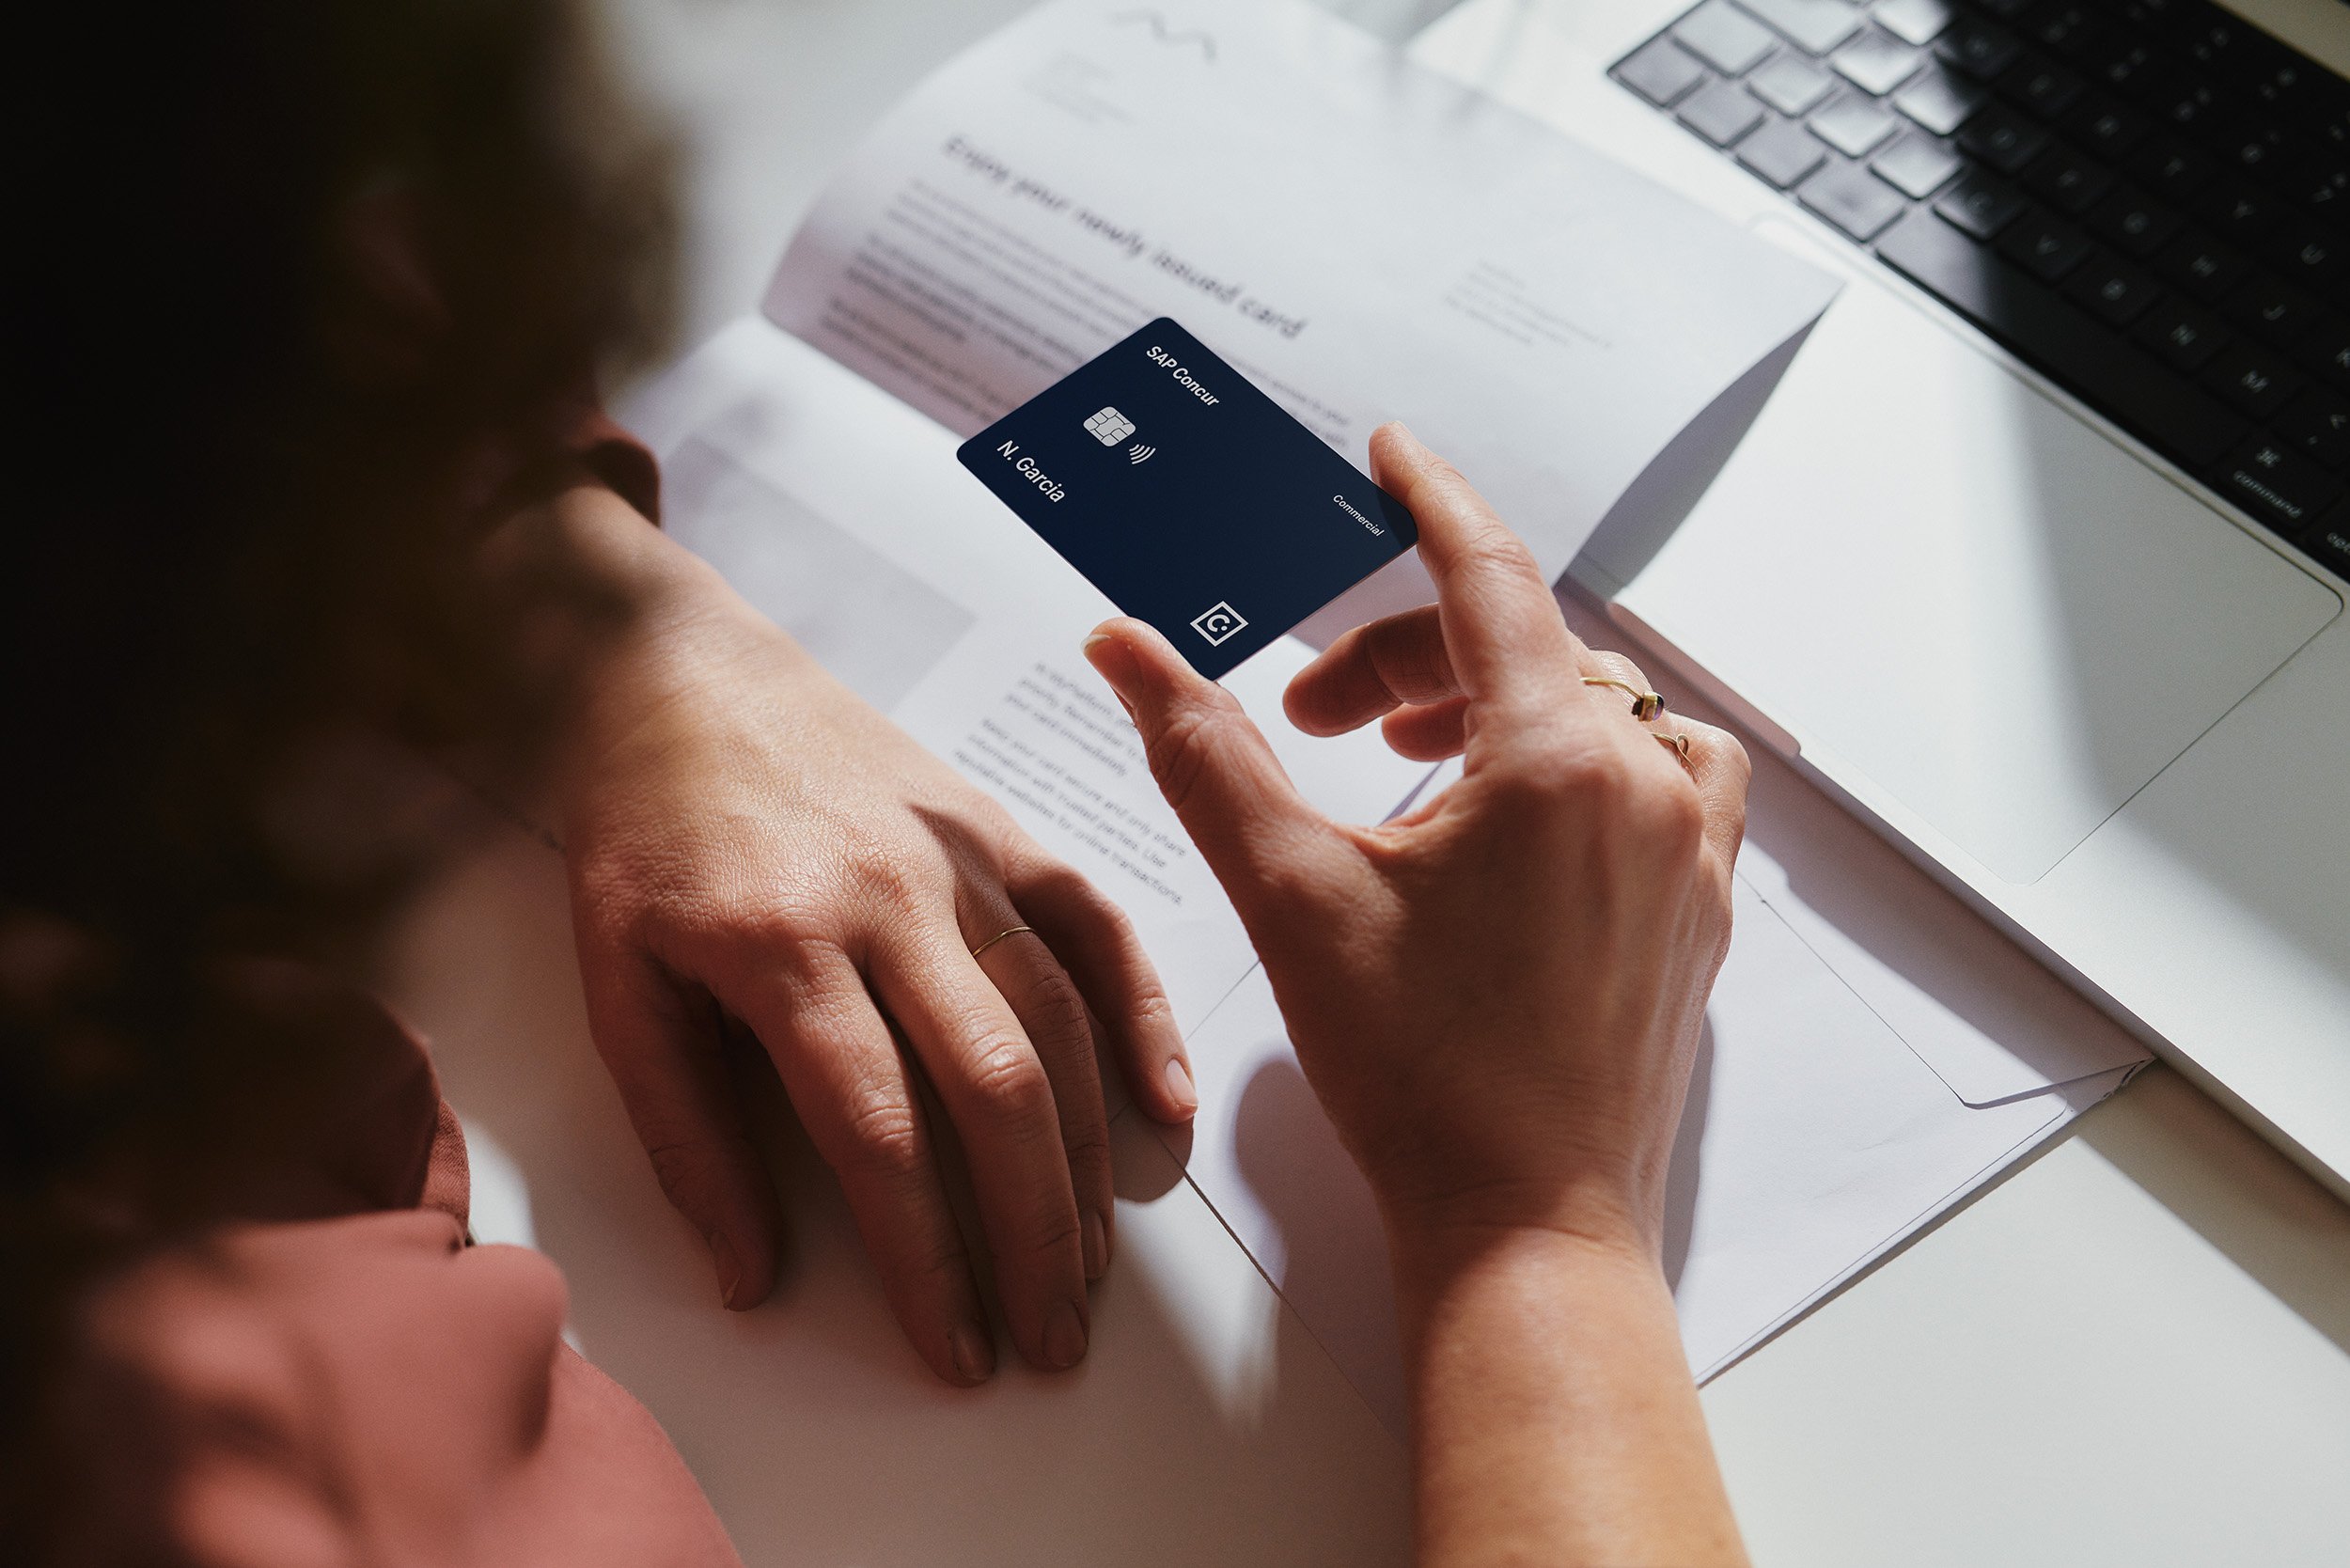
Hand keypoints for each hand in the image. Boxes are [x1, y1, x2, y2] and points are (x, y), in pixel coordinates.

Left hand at [541, 485, 1196, 1384]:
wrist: (673, 670)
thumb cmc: (641, 837)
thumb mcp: (616, 986)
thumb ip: (683, 1135)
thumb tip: (751, 1275)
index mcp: (781, 946)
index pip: (877, 1132)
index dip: (927, 1258)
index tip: (956, 1349)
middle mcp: (892, 899)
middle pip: (996, 1088)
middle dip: (1036, 1234)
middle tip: (1054, 1341)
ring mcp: (961, 857)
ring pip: (1059, 1019)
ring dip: (1088, 1157)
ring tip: (1093, 1268)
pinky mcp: (1000, 828)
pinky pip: (1096, 921)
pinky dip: (1144, 1014)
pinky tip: (1165, 1108)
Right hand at [1080, 424, 1747, 1260]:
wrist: (1527, 1226)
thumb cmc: (1422, 1076)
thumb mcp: (1292, 896)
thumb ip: (1207, 754)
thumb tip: (1127, 650)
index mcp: (1555, 762)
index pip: (1487, 576)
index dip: (1428, 501)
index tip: (1391, 454)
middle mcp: (1647, 790)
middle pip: (1528, 651)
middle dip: (1413, 654)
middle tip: (1319, 712)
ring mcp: (1691, 855)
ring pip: (1605, 710)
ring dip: (1507, 703)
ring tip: (1418, 759)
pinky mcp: (1699, 913)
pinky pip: (1662, 782)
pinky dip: (1583, 765)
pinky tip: (1508, 825)